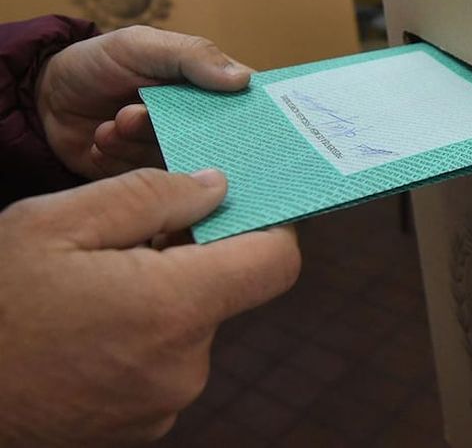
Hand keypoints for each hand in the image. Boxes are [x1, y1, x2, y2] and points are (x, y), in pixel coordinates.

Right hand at [0, 168, 299, 446]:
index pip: (276, 261)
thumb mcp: (55, 223)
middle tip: (128, 241)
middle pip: (226, 290)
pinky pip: (165, 362)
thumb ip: (150, 195)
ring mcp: (165, 404)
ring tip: (93, 288)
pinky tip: (88, 327)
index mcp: (175, 308)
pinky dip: (142, 337)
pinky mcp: (143, 426)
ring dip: (161, 298)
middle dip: (191, 257)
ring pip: (191, 325)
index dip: (271, 224)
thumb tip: (217, 187)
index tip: (242, 205)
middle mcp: (185, 365)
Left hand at [36, 26, 251, 179]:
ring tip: (110, 124)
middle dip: (176, 133)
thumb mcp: (142, 45)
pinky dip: (123, 161)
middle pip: (220, 145)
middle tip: (134, 115)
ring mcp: (174, 153)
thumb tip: (245, 80)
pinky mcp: (148, 180)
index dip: (253, 120)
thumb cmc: (96, 63)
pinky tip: (100, 139)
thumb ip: (192, 56)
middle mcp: (200, 125)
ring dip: (140, 144)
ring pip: (183, 166)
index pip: (250, 108)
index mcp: (211, 89)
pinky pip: (152, 185)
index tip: (238, 126)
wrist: (42, 99)